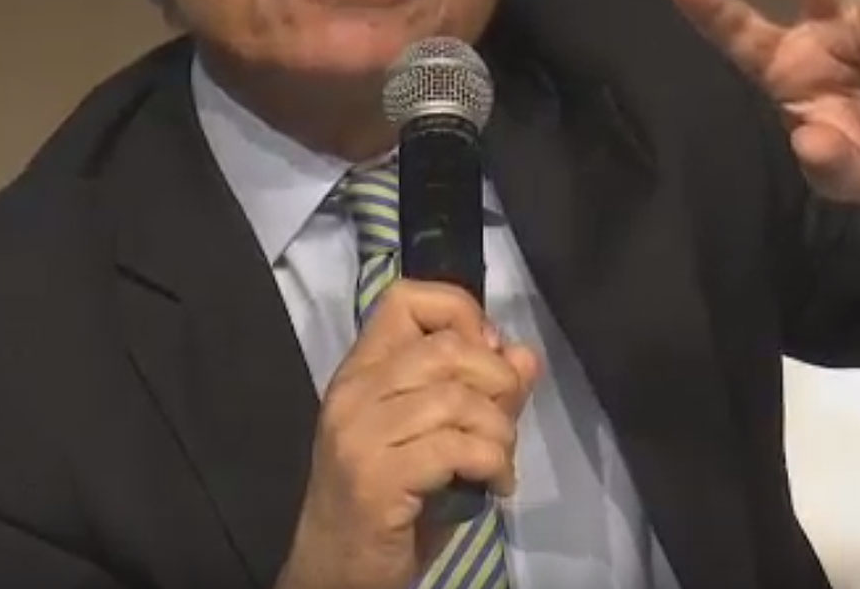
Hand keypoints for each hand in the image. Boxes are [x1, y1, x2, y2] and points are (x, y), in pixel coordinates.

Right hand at [277, 281, 541, 588]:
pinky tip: (497, 486)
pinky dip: (493, 463)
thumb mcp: (435, 440)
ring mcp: (359, 435)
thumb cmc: (387, 504)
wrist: (335, 571)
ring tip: (500, 460)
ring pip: (457, 399)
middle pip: (446, 346)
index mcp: (360, 371)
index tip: (486, 353)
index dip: (460, 312)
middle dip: (497, 381)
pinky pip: (458, 448)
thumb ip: (479, 395)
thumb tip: (524, 355)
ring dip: (499, 431)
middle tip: (503, 421)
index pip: (406, 298)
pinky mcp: (376, 479)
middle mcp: (353, 393)